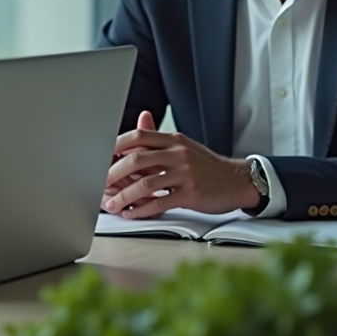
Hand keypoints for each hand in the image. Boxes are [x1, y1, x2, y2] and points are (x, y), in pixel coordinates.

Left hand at [102, 123, 258, 217]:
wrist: (237, 180)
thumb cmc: (205, 165)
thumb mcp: (183, 146)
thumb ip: (159, 139)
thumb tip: (138, 122)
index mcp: (173, 140)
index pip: (138, 136)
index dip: (115, 145)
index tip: (99, 156)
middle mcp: (178, 153)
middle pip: (137, 160)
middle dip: (113, 173)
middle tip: (99, 183)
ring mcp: (186, 174)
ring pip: (146, 183)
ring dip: (125, 196)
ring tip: (112, 205)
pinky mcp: (192, 194)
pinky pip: (161, 202)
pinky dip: (142, 209)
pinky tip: (132, 213)